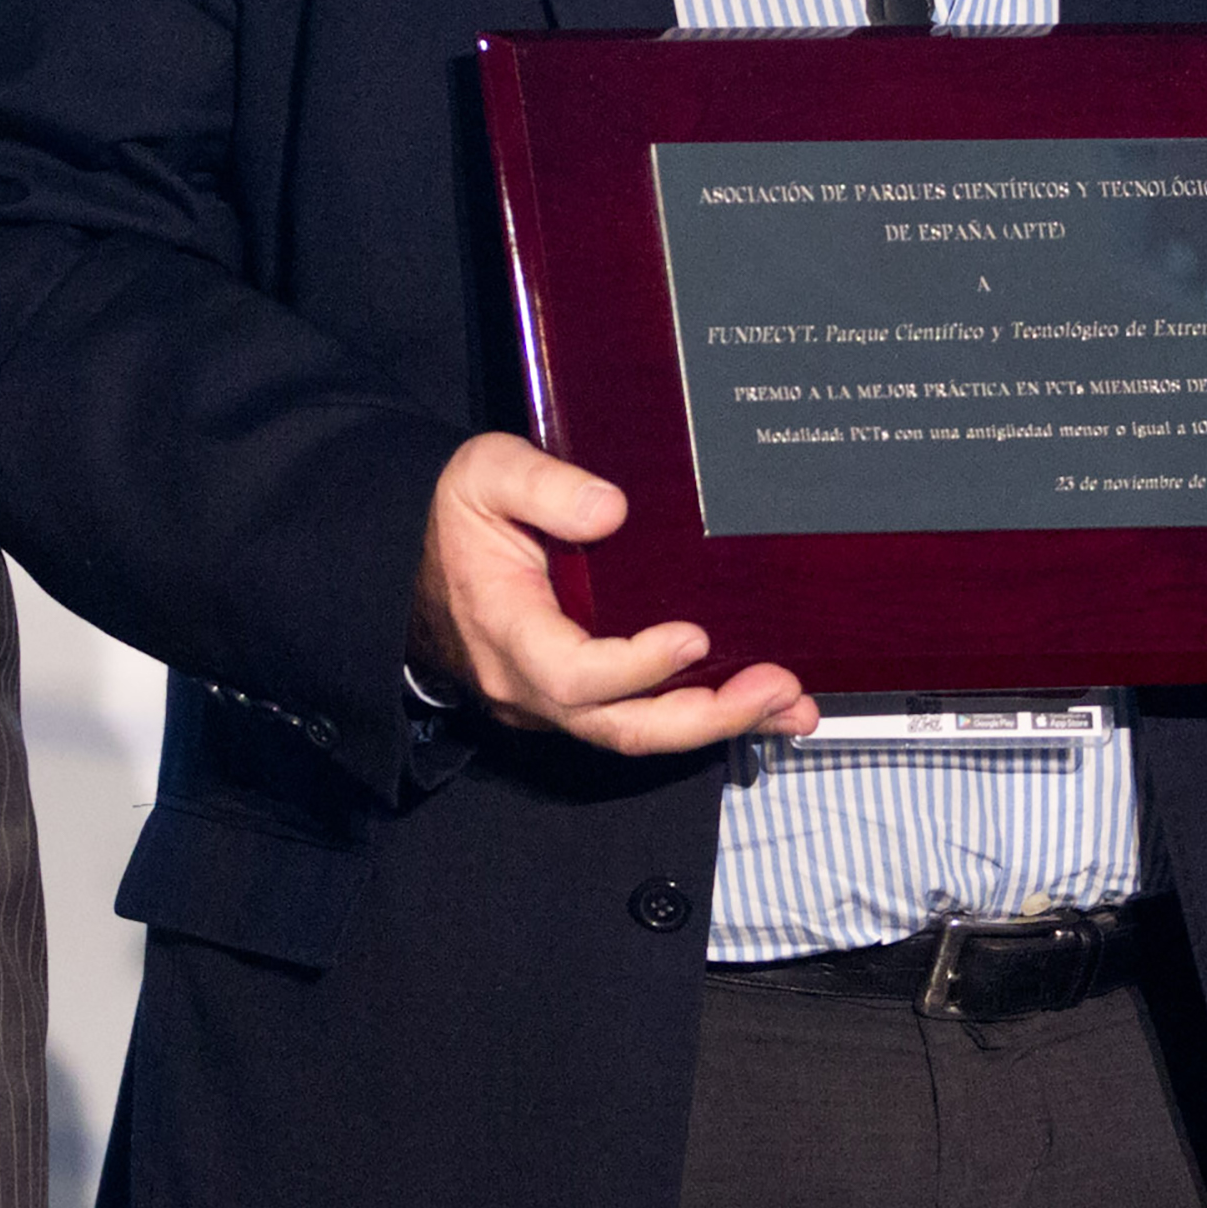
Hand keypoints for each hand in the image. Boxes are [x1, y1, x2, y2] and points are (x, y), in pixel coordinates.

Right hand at [412, 432, 818, 755]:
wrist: (411, 557)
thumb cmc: (452, 514)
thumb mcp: (484, 474)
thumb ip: (542, 486)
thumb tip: (610, 510)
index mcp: (506, 631)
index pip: (573, 674)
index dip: (637, 666)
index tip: (695, 636)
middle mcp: (529, 684)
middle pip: (621, 728)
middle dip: (707, 717)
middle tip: (778, 691)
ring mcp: (552, 700)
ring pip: (638, 734)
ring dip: (720, 724)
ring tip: (795, 708)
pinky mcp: (578, 697)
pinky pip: (639, 719)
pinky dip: (701, 714)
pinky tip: (759, 703)